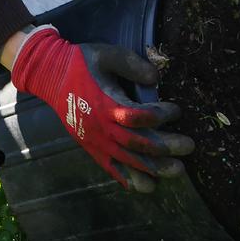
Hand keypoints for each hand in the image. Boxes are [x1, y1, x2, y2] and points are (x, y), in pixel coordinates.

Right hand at [9, 27, 193, 191]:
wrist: (50, 77)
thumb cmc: (81, 63)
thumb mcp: (106, 54)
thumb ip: (131, 64)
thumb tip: (156, 77)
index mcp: (105, 104)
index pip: (139, 116)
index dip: (160, 115)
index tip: (177, 110)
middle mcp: (101, 127)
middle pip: (138, 143)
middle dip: (166, 147)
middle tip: (189, 146)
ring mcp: (96, 141)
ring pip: (128, 161)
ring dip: (154, 168)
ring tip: (177, 171)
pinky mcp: (92, 148)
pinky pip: (112, 169)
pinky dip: (130, 179)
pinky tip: (149, 186)